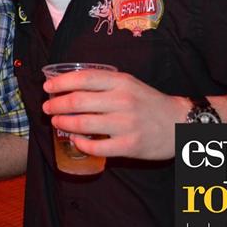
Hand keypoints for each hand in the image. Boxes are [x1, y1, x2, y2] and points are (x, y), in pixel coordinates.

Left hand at [42, 70, 188, 159]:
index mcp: (121, 82)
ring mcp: (126, 124)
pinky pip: (97, 147)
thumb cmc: (148, 102)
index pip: (83, 78)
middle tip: (47, 108)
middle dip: (56, 104)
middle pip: (77, 101)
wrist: (179, 122)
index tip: (47, 86)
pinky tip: (76, 140)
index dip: (60, 82)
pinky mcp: (129, 146)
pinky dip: (81, 144)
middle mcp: (122, 101)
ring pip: (83, 124)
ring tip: (57, 121)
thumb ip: (103, 83)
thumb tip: (69, 85)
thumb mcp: (128, 83)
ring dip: (64, 123)